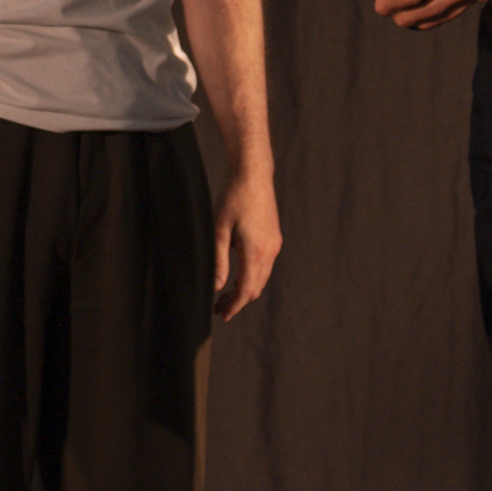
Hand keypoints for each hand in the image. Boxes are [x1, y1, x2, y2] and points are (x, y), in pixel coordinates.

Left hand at [211, 173, 280, 319]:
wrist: (253, 175)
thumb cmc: (233, 199)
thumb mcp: (219, 230)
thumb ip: (219, 260)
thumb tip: (217, 285)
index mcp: (256, 252)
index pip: (246, 290)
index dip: (234, 306)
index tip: (222, 315)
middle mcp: (269, 251)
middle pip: (256, 287)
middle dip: (238, 301)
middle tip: (219, 308)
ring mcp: (274, 244)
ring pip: (261, 277)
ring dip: (245, 289)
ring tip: (225, 294)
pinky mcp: (274, 237)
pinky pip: (264, 265)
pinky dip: (251, 276)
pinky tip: (237, 274)